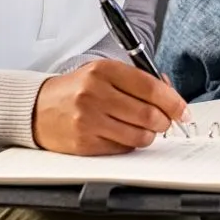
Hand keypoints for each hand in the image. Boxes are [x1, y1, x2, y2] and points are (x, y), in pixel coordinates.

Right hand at [32, 60, 191, 155]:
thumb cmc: (76, 90)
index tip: (183, 110)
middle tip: (165, 121)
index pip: (150, 87)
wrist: (37, 108)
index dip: (173, 101)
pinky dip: (130, 143)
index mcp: (103, 71)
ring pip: (139, 135)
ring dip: (149, 135)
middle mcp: (95, 94)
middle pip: (148, 114)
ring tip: (143, 128)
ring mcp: (88, 120)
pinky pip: (123, 148)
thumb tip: (171, 95)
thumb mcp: (104, 73)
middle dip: (164, 121)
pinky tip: (123, 134)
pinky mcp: (84, 143)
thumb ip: (138, 80)